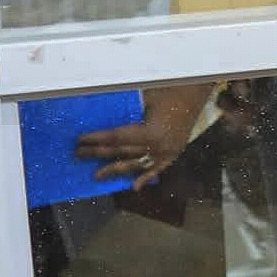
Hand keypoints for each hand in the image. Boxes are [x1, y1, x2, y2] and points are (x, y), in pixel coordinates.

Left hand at [74, 85, 208, 187]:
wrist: (197, 91)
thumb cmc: (169, 89)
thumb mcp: (145, 96)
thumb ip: (127, 110)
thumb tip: (98, 117)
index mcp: (150, 131)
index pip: (116, 137)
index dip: (96, 139)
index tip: (80, 140)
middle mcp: (158, 145)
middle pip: (122, 151)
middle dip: (98, 153)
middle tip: (79, 154)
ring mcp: (167, 152)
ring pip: (135, 163)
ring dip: (114, 169)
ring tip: (97, 174)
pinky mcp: (174, 153)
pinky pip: (157, 168)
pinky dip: (146, 178)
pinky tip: (134, 187)